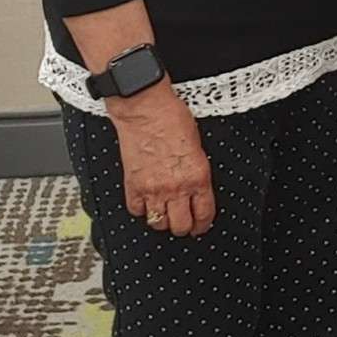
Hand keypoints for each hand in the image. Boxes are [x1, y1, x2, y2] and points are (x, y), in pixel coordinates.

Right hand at [109, 86, 215, 235]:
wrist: (145, 109)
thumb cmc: (173, 118)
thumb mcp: (199, 146)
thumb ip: (198, 171)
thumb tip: (197, 187)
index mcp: (198, 176)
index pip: (204, 214)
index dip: (203, 225)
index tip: (201, 226)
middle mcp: (176, 187)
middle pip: (181, 226)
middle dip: (184, 227)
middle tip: (183, 223)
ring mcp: (152, 189)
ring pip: (158, 223)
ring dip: (162, 221)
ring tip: (165, 214)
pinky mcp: (132, 185)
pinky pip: (136, 210)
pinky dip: (141, 209)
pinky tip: (146, 202)